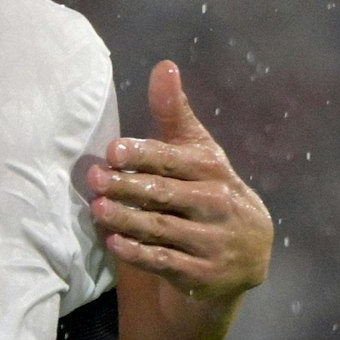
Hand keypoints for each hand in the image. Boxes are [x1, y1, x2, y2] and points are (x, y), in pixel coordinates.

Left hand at [88, 60, 271, 300]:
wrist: (245, 255)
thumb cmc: (207, 191)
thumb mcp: (196, 152)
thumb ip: (174, 113)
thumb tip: (164, 65)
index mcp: (213, 170)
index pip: (175, 161)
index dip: (145, 155)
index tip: (113, 150)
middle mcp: (217, 205)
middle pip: (165, 194)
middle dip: (128, 186)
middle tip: (93, 179)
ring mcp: (213, 242)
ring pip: (161, 228)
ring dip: (126, 219)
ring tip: (96, 208)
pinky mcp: (203, 274)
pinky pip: (164, 262)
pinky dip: (138, 253)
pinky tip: (113, 242)